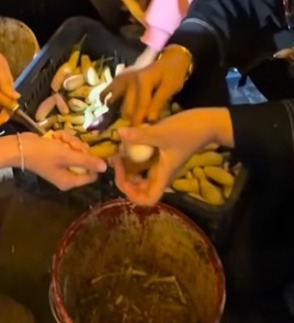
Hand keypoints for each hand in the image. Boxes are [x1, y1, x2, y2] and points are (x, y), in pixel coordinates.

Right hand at [21, 131, 106, 189]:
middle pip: (84, 160)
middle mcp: (67, 175)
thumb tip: (106, 167)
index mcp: (71, 181)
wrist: (21, 147)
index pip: (92, 174)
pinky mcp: (56, 155)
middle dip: (77, 147)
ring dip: (69, 140)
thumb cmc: (43, 154)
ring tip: (58, 138)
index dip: (91, 160)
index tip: (84, 149)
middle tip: (67, 142)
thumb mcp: (66, 156)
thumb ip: (86, 161)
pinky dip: (62, 139)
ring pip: (75, 149)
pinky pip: (66, 146)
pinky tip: (54, 136)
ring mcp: (61, 164)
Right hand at [102, 45, 191, 124]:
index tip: (143, 134)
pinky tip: (107, 106)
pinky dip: (106, 98)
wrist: (170, 58)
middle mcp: (129, 80)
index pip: (140, 107)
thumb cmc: (172, 74)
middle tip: (137, 130)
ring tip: (122, 122)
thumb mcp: (170, 88)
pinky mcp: (120, 78)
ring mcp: (122, 78)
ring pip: (114, 100)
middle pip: (126, 107)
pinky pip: (108, 89)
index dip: (141, 122)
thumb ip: (158, 103)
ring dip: (117, 112)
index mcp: (142, 81)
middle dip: (132, 121)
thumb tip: (149, 121)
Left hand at [113, 108, 231, 204]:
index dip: (131, 193)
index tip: (121, 174)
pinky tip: (131, 141)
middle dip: (126, 179)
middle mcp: (162, 174)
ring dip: (130, 167)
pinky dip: (136, 155)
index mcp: (163, 176)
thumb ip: (140, 135)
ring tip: (120, 151)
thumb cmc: (187, 131)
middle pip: (142, 189)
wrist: (207, 123)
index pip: (148, 199)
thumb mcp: (162, 133)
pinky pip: (146, 161)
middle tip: (117, 161)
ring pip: (142, 175)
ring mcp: (163, 164)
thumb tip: (118, 134)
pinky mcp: (163, 154)